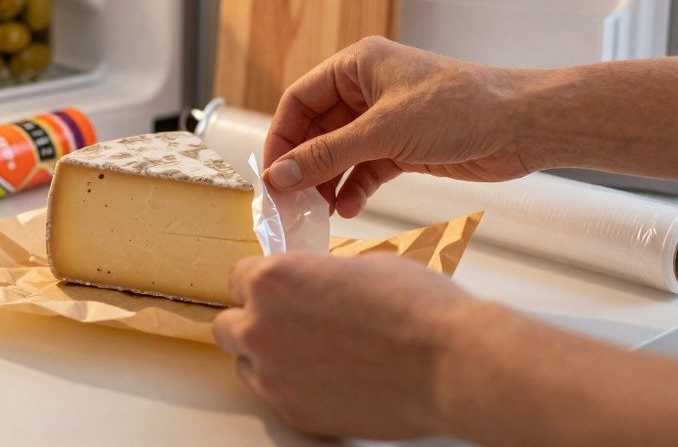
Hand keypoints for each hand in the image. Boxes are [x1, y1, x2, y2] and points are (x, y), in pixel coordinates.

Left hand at [213, 253, 476, 439]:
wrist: (450, 363)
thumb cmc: (415, 308)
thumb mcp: (359, 264)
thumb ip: (318, 275)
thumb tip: (314, 283)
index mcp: (272, 280)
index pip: (236, 278)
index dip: (261, 283)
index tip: (278, 290)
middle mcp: (260, 328)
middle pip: (227, 325)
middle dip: (252, 320)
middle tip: (289, 322)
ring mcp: (273, 376)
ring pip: (247, 364)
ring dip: (268, 356)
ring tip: (314, 353)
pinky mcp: (295, 413)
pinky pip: (277, 396)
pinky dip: (294, 387)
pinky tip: (329, 378)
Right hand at [263, 36, 535, 216]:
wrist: (522, 126)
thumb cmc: (459, 109)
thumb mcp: (383, 132)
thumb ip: (327, 156)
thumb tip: (279, 176)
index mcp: (357, 65)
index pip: (299, 100)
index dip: (281, 136)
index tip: (271, 173)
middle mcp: (367, 89)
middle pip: (316, 129)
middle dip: (303, 165)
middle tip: (289, 200)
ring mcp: (385, 119)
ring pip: (339, 153)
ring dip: (326, 181)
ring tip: (317, 212)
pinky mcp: (403, 146)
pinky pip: (364, 168)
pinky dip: (354, 188)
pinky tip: (349, 208)